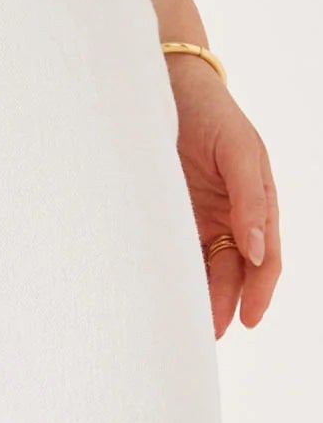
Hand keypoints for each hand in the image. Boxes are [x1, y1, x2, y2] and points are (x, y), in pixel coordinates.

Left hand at [168, 55, 280, 337]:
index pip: (263, 258)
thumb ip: (252, 199)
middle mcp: (229, 216)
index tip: (247, 321)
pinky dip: (170, 278)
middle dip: (222, 305)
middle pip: (231, 271)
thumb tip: (257, 250)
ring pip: (202, 269)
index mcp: (256, 203)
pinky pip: (172, 255)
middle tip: (206, 335)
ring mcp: (197, 219)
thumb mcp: (240, 151)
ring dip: (196, 299)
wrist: (163, 87)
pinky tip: (159, 299)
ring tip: (182, 327)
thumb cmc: (211, 113)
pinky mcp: (167, 218)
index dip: (258, 292)